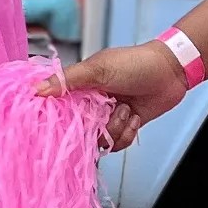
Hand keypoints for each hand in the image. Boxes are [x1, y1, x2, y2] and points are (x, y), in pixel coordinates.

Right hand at [41, 40, 192, 151]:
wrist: (171, 72)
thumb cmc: (134, 63)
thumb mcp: (97, 69)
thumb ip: (67, 80)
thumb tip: (37, 90)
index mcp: (79, 86)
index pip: (56, 105)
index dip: (54, 116)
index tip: (56, 124)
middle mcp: (90, 103)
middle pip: (77, 129)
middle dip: (92, 126)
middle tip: (104, 114)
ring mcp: (107, 116)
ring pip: (99, 139)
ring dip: (115, 127)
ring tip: (126, 110)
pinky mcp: (123, 127)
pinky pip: (117, 143)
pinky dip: (127, 132)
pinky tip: (134, 116)